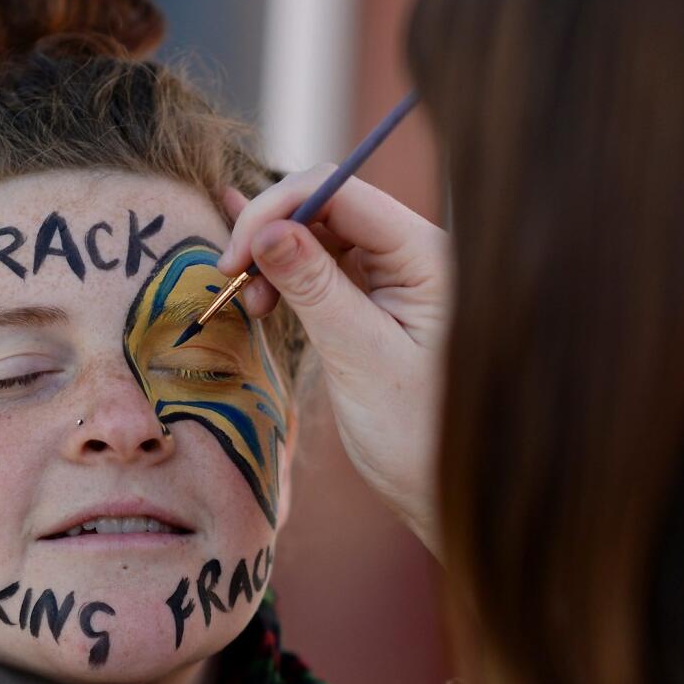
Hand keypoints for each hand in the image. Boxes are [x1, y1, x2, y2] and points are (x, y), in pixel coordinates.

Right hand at [220, 168, 450, 554]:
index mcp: (429, 257)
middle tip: (231, 282)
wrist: (451, 492)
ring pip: (324, 232)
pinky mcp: (383, 298)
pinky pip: (330, 265)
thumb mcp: (360, 360)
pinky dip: (291, 275)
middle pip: (330, 203)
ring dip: (277, 256)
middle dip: (272, 232)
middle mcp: (418, 253)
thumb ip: (315, 288)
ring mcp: (401, 275)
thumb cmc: (420, 438)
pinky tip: (261, 286)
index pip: (341, 191)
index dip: (275, 211)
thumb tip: (266, 228)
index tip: (232, 261)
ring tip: (254, 305)